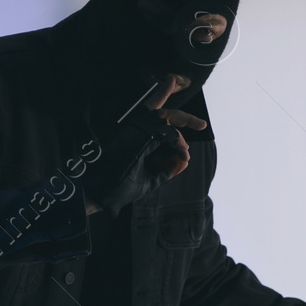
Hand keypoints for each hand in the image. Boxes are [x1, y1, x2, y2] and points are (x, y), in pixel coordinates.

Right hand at [84, 74, 206, 213]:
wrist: (104, 193)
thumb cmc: (121, 188)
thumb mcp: (151, 180)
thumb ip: (167, 170)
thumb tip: (184, 160)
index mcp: (138, 140)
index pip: (157, 127)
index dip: (176, 140)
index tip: (185, 156)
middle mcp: (137, 131)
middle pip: (162, 112)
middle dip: (184, 117)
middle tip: (201, 123)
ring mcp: (136, 129)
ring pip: (165, 114)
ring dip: (184, 119)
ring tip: (199, 124)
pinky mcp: (138, 130)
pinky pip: (164, 129)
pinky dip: (176, 139)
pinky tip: (183, 150)